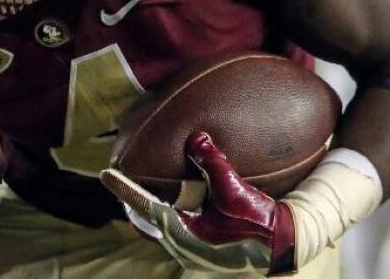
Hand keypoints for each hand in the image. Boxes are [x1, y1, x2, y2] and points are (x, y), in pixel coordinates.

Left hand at [100, 132, 295, 275]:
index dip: (123, 188)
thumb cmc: (259, 223)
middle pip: (146, 220)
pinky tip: (180, 201)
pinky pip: (176, 230)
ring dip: (152, 208)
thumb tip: (196, 138)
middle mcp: (182, 246)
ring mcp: (192, 251)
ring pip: (160, 227)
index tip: (105, 173)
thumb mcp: (235, 190)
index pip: (144, 206)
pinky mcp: (203, 250)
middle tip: (123, 180)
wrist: (285, 247)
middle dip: (134, 200)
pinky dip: (170, 213)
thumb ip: (213, 163)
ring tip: (146, 188)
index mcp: (183, 232)